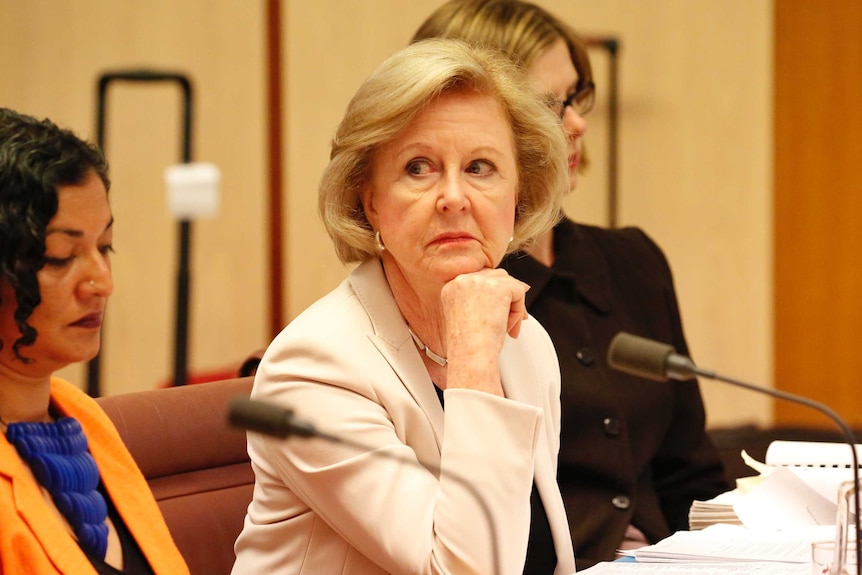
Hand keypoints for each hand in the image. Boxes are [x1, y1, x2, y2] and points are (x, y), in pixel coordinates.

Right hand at [439, 268, 529, 393]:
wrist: (470, 355)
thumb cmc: (468, 345)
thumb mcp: (470, 315)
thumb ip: (486, 297)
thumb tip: (522, 287)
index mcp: (452, 286)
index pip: (481, 280)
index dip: (494, 297)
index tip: (495, 316)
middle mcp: (463, 279)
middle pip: (497, 278)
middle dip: (507, 300)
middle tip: (507, 324)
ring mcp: (480, 281)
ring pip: (509, 284)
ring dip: (513, 307)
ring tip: (506, 328)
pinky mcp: (498, 287)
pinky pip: (519, 292)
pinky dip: (518, 311)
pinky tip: (508, 327)